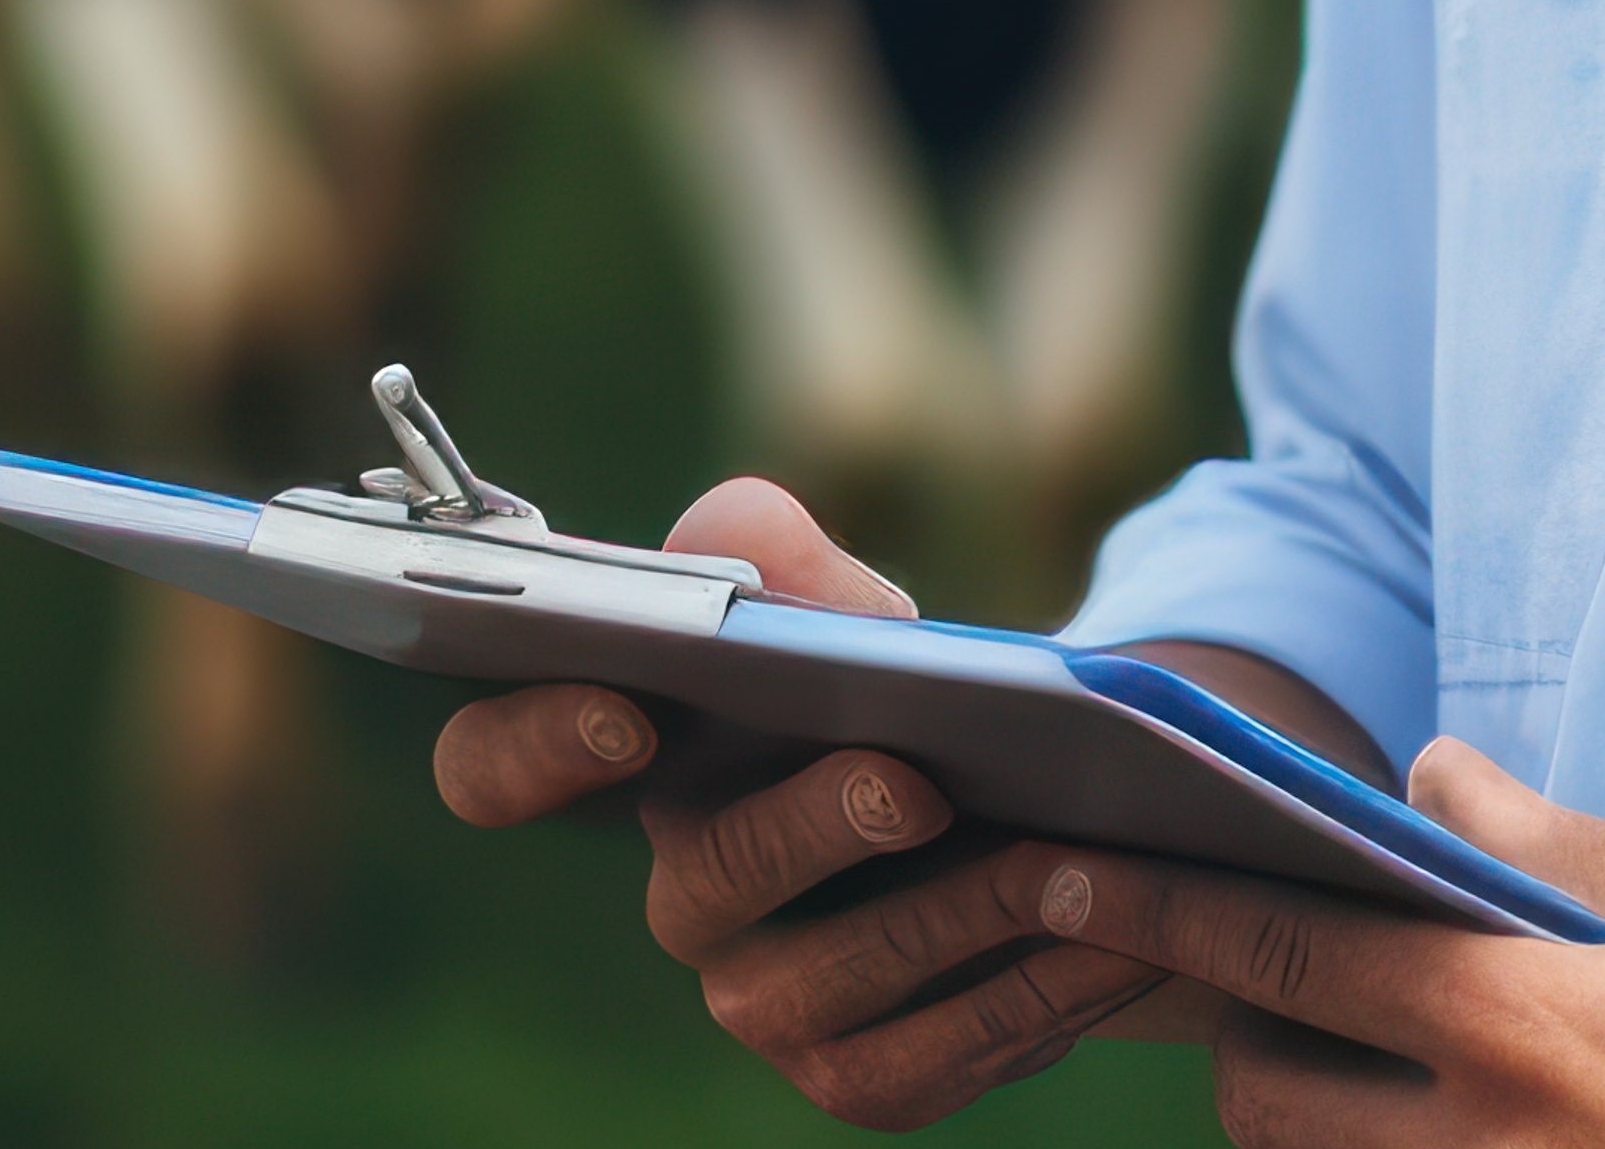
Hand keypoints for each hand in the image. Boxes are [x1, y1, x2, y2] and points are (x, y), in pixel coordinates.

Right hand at [422, 476, 1174, 1130]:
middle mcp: (683, 900)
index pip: (498, 768)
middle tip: (913, 781)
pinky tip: (1106, 938)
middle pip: (706, 881)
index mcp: (638, 772)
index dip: (535, 742)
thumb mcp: (857, 618)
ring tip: (1070, 858)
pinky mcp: (861, 1077)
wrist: (1025, 812)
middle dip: (807, 826)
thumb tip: (733, 528)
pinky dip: (1029, 998)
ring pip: (835, 979)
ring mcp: (765, 1003)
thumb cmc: (900, 696)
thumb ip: (791, 564)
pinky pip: (932, 1057)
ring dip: (958, 913)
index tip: (625, 707)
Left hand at [1029, 739, 1604, 1148]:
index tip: (1062, 868)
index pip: (1286, 959)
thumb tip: (1421, 774)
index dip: (1157, 909)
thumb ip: (1550, 842)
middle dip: (1231, 1026)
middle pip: (1263, 1098)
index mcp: (1532, 1033)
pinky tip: (1429, 1116)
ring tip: (1334, 1045)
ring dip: (1302, 1115)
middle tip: (1248, 965)